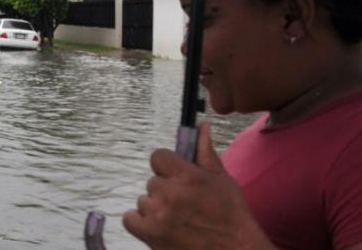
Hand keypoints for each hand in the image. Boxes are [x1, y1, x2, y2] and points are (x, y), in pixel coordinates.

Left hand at [122, 122, 274, 249]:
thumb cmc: (231, 216)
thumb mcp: (222, 180)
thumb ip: (205, 152)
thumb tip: (200, 127)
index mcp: (187, 176)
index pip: (158, 157)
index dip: (166, 166)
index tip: (176, 176)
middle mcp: (170, 193)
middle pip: (152, 181)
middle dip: (165, 190)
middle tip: (184, 204)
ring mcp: (158, 215)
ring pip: (143, 200)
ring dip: (155, 208)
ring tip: (177, 218)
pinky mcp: (150, 234)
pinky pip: (130, 218)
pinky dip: (140, 222)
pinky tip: (158, 225)